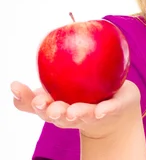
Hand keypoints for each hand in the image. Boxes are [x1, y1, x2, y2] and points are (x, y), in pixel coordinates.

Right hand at [10, 79, 140, 139]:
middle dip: (48, 110)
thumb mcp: (63, 81)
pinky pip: (108, 111)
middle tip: (44, 104)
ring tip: (71, 112)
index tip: (15, 86)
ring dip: (75, 114)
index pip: (34, 104)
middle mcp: (68, 115)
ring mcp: (89, 116)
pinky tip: (101, 110)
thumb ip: (52, 68)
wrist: (116, 113)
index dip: (24, 98)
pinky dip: (104, 111)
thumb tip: (45, 42)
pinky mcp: (111, 112)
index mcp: (54, 106)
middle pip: (54, 115)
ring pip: (80, 117)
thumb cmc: (84, 94)